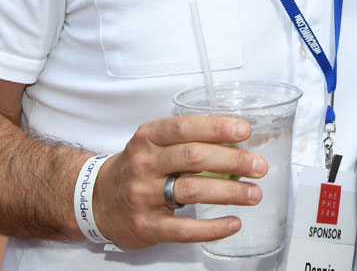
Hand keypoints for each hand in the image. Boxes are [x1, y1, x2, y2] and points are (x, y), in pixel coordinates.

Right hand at [92, 115, 267, 249]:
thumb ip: (187, 137)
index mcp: (148, 138)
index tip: (245, 130)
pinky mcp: (146, 226)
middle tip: (258, 166)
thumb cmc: (138, 168)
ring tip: (254, 193)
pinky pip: (184, 229)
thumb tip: (235, 133)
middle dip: (232, 160)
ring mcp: (143, 196)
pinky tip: (233, 223)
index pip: (185, 128)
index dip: (216, 127)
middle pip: (193, 157)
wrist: (98, 201)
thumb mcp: (153, 143)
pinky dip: (213, 227)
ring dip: (229, 191)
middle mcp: (144, 164)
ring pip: (192, 190)